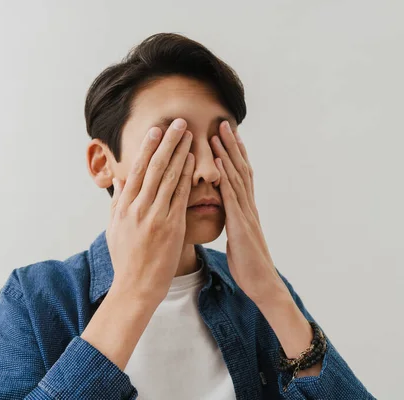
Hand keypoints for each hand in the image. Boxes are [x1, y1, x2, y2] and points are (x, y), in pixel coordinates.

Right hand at [107, 118, 194, 303]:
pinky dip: (186, 177)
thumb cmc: (125, 259)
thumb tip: (120, 180)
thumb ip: (118, 202)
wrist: (135, 287)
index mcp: (124, 206)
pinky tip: (194, 163)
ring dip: (180, 153)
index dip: (148, 147)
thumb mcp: (114, 228)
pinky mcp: (170, 227)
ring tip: (189, 135)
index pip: (137, 169)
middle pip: (153, 167)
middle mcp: (138, 207)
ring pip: (168, 177)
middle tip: (178, 123)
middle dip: (167, 142)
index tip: (157, 130)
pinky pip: (180, 196)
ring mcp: (154, 216)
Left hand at [210, 121, 287, 303]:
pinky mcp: (240, 224)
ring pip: (236, 177)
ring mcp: (246, 214)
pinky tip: (217, 163)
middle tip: (224, 123)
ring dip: (227, 154)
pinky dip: (224, 178)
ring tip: (218, 133)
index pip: (240, 175)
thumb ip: (233, 222)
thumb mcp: (238, 237)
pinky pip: (231, 197)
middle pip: (240, 169)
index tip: (226, 135)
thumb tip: (226, 214)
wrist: (262, 283)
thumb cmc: (248, 264)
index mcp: (245, 209)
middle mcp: (248, 206)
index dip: (234, 154)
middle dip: (232, 145)